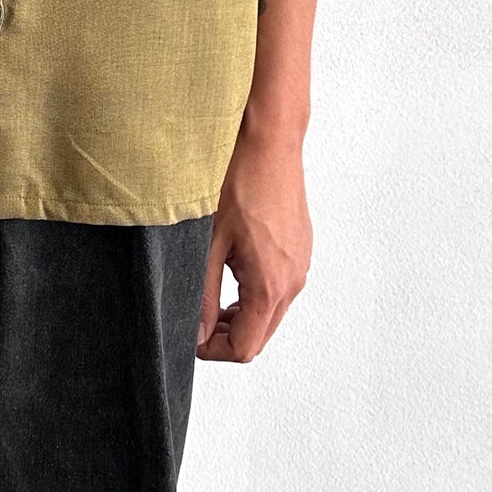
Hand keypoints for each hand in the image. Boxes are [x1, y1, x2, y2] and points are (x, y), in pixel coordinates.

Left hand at [197, 117, 311, 361]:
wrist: (268, 141)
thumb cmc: (237, 183)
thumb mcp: (207, 244)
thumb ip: (203, 295)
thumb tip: (198, 333)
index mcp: (270, 285)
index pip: (245, 347)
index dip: (213, 350)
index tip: (190, 335)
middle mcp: (293, 280)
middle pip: (261, 334)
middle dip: (227, 335)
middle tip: (196, 317)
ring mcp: (301, 263)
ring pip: (271, 311)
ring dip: (241, 313)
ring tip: (209, 291)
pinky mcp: (301, 248)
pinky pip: (280, 285)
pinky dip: (255, 291)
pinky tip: (231, 267)